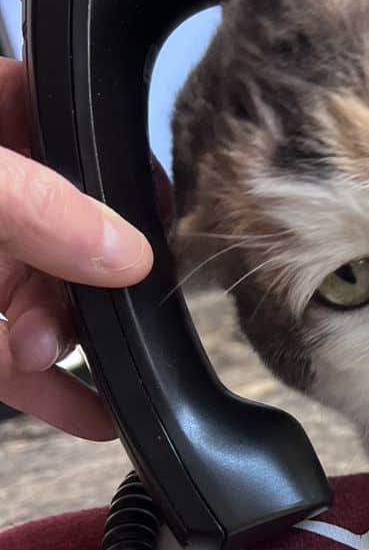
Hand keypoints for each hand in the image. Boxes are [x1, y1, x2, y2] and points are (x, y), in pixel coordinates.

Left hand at [0, 57, 152, 438]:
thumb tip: (125, 250)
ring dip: (70, 339)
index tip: (172, 219)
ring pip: (55, 299)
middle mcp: (0, 193)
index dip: (135, 174)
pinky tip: (97, 415)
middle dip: (95, 282)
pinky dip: (57, 392)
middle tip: (102, 308)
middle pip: (82, 232)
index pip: (86, 134)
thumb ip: (33, 205)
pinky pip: (21, 360)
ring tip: (60, 357)